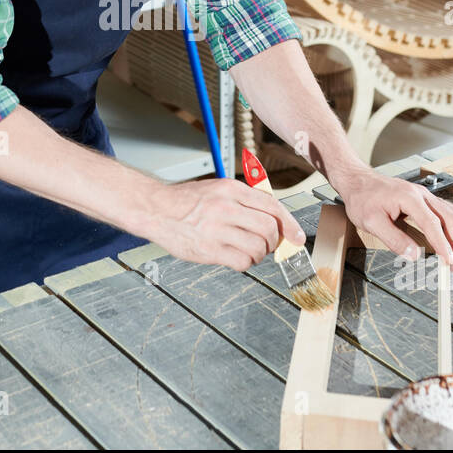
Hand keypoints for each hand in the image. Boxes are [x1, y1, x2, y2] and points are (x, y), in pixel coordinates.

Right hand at [151, 178, 305, 271]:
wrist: (156, 209)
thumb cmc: (186, 201)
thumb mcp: (217, 189)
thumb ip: (244, 200)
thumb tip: (274, 219)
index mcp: (231, 189)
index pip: (272, 206)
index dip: (289, 224)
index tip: (297, 236)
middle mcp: (226, 207)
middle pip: (269, 229)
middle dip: (274, 241)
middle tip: (268, 245)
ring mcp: (217, 229)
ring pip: (258, 248)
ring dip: (259, 254)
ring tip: (248, 251)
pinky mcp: (209, 249)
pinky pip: (242, 262)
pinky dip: (245, 263)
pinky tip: (236, 258)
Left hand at [335, 168, 452, 270]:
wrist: (357, 180)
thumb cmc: (362, 198)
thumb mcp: (371, 222)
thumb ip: (394, 239)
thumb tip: (414, 255)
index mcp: (409, 198)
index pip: (432, 224)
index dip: (442, 244)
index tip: (448, 261)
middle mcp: (420, 194)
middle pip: (449, 217)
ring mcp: (423, 194)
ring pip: (450, 213)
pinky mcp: (422, 197)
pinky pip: (444, 210)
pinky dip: (450, 226)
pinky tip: (449, 237)